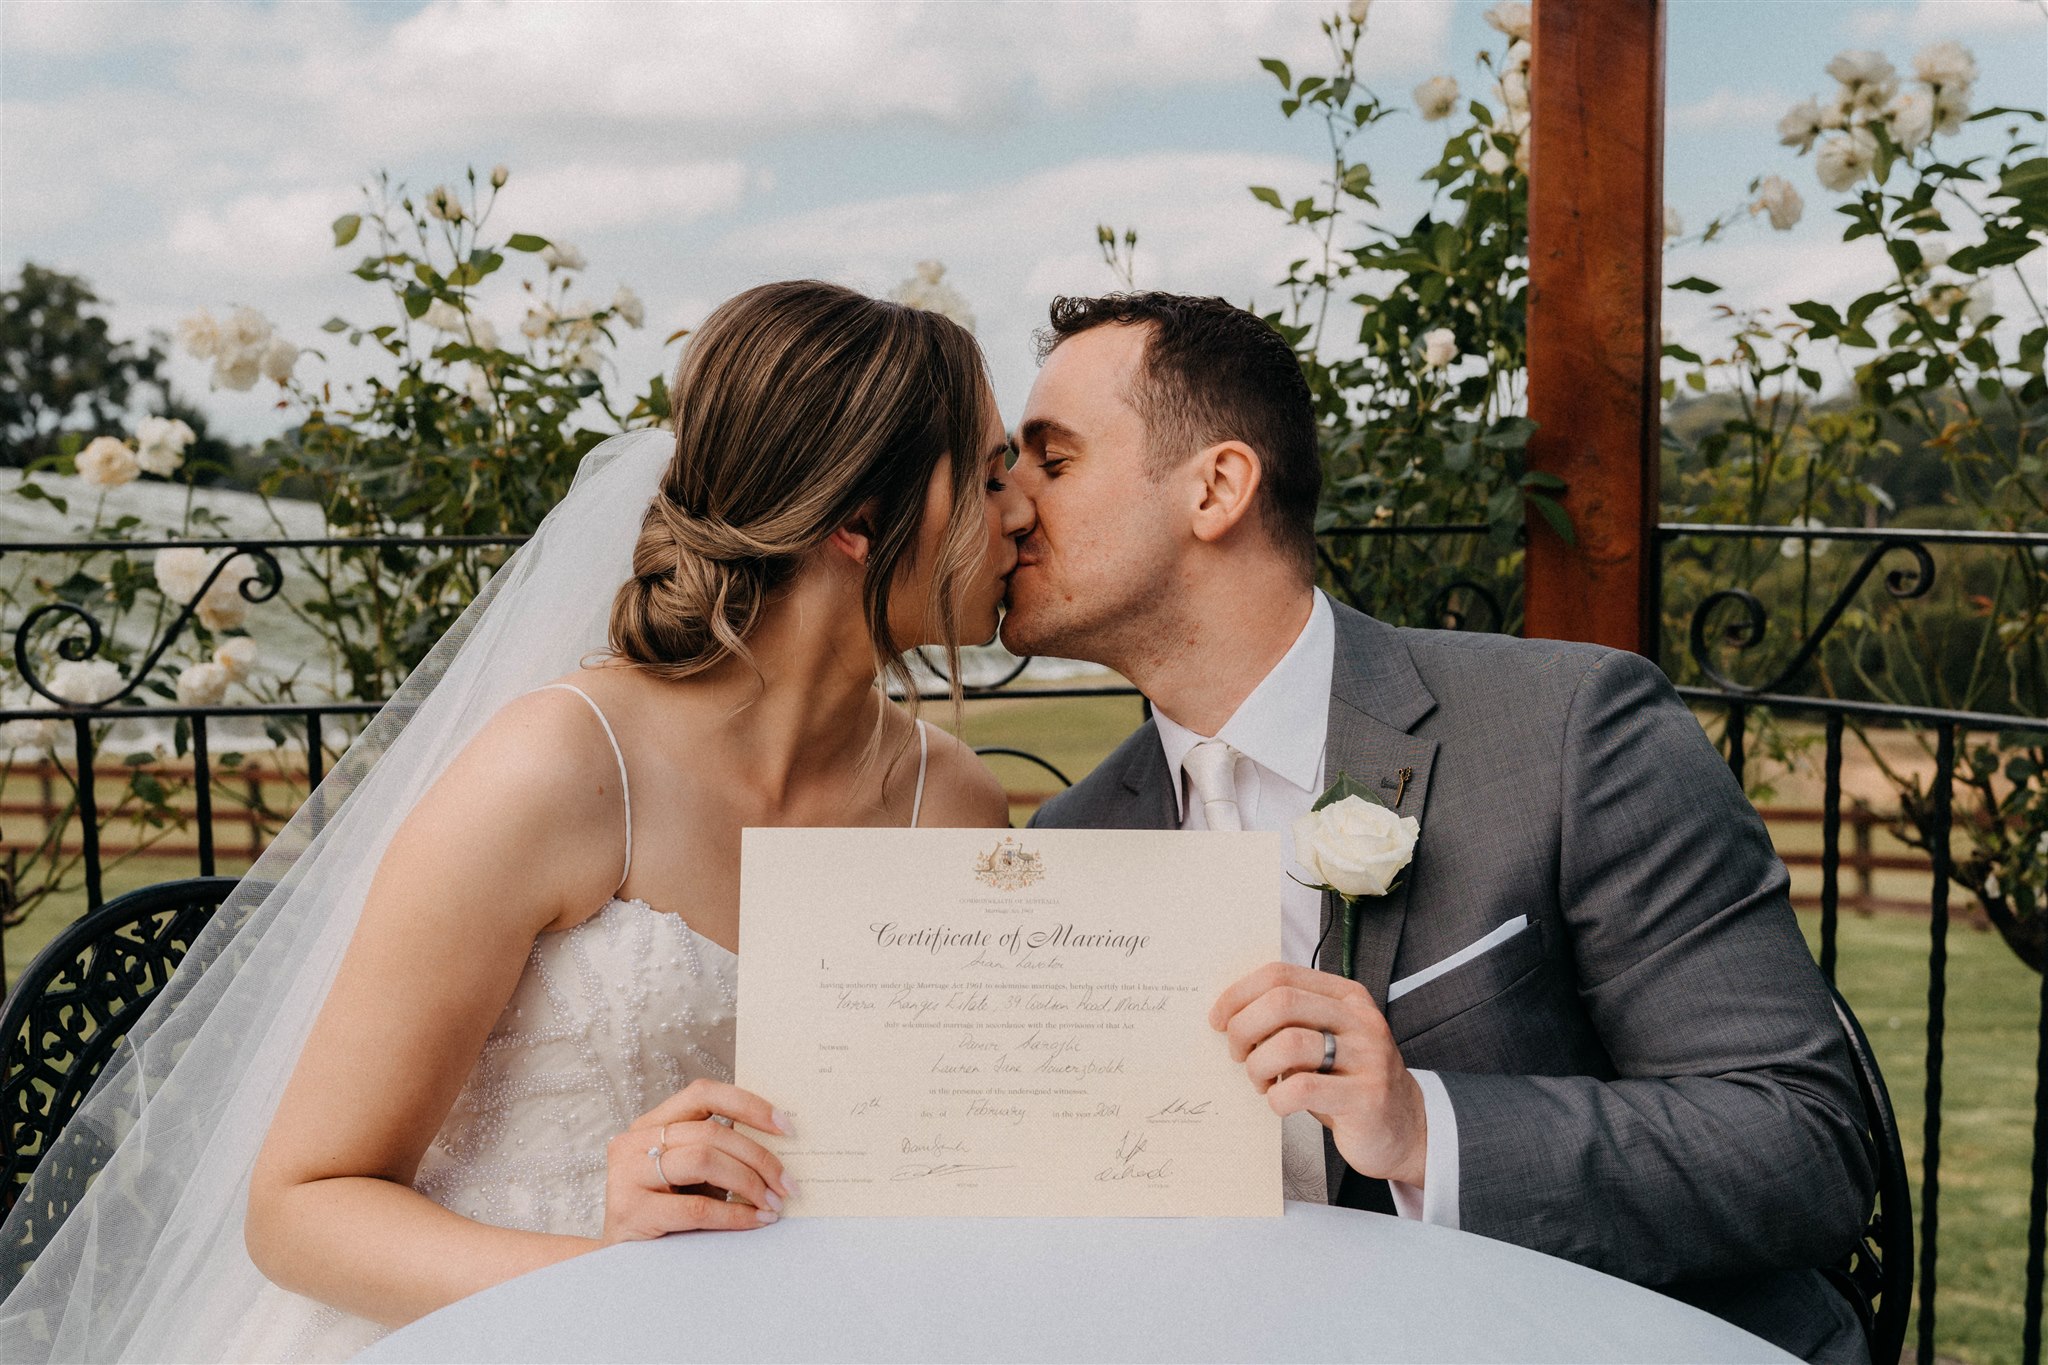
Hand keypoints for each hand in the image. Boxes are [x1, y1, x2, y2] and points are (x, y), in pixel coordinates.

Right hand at [602, 1078, 792, 1242]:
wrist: (618, 1268)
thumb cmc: (664, 1217)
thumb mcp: (689, 1177)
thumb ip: (718, 1153)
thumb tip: (780, 1147)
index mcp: (650, 1124)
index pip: (703, 1094)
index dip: (749, 1104)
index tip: (787, 1127)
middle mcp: (634, 1142)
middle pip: (711, 1132)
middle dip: (759, 1157)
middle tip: (788, 1183)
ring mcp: (627, 1173)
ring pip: (704, 1159)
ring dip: (749, 1182)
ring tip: (773, 1203)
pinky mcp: (630, 1210)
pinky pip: (696, 1207)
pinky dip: (734, 1214)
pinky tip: (755, 1221)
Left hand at [1208, 962, 1427, 1188]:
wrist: (1404, 1127)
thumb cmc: (1348, 1081)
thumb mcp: (1325, 1039)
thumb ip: (1289, 1021)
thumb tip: (1229, 1015)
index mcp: (1346, 996)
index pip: (1280, 974)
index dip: (1238, 994)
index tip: (1218, 1020)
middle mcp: (1360, 1019)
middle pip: (1281, 1002)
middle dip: (1243, 1029)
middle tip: (1238, 1054)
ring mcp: (1367, 1058)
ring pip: (1289, 1044)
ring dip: (1258, 1066)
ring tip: (1261, 1081)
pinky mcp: (1366, 1098)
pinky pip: (1301, 1089)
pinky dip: (1277, 1098)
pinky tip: (1281, 1102)